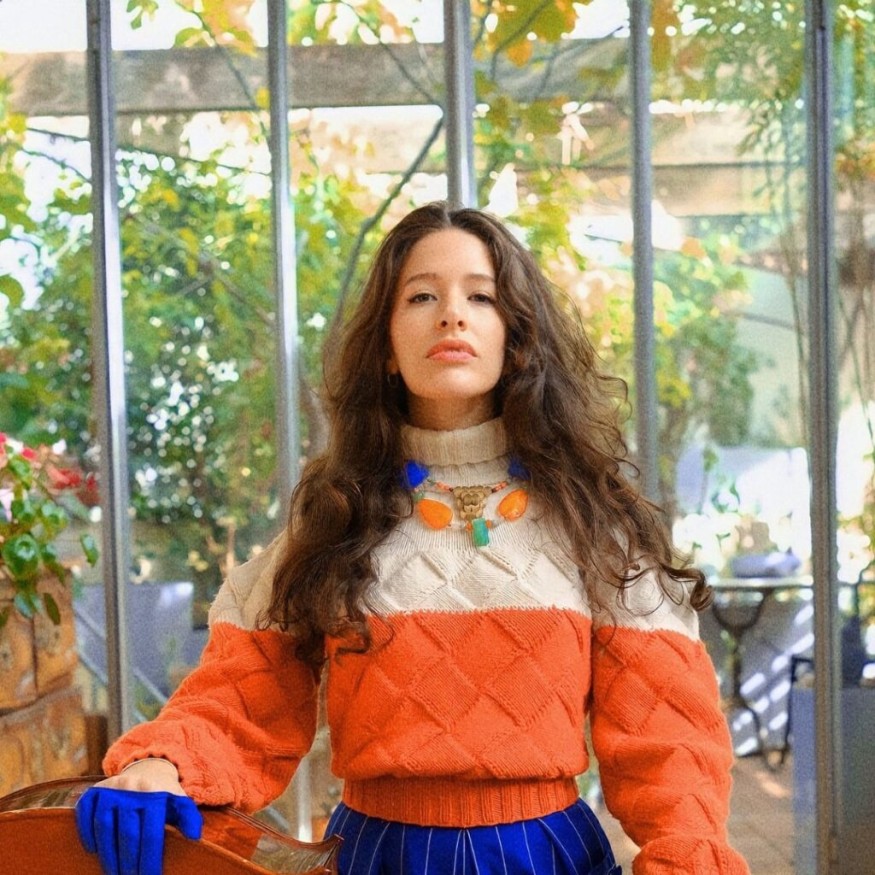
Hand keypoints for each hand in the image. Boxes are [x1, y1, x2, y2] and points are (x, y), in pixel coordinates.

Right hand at [75, 761, 202, 874]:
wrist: (147, 770)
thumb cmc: (164, 797)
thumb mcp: (180, 803)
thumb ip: (189, 818)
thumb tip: (194, 837)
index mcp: (155, 794)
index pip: (151, 834)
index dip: (149, 860)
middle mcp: (132, 788)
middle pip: (128, 833)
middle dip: (128, 862)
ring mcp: (111, 788)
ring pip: (104, 826)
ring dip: (107, 854)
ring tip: (113, 873)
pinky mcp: (93, 791)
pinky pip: (85, 814)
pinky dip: (87, 833)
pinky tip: (93, 850)